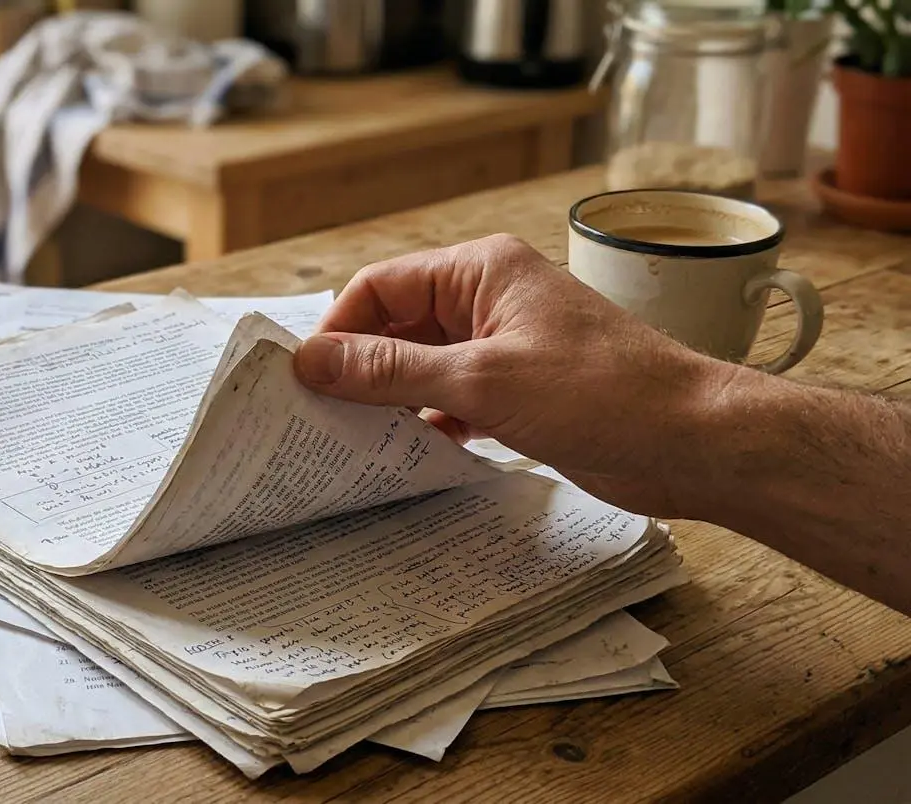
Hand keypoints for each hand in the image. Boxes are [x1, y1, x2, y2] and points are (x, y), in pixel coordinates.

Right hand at [293, 234, 738, 517]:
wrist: (694, 441)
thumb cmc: (603, 394)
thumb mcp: (482, 380)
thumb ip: (390, 370)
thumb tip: (312, 361)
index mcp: (481, 269)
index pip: (381, 286)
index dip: (338, 330)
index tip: (304, 380)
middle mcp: (490, 298)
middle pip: (396, 324)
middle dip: (359, 368)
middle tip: (317, 417)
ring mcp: (506, 344)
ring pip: (422, 365)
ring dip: (391, 399)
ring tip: (352, 440)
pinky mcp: (521, 389)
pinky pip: (452, 396)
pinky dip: (427, 422)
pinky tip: (408, 453)